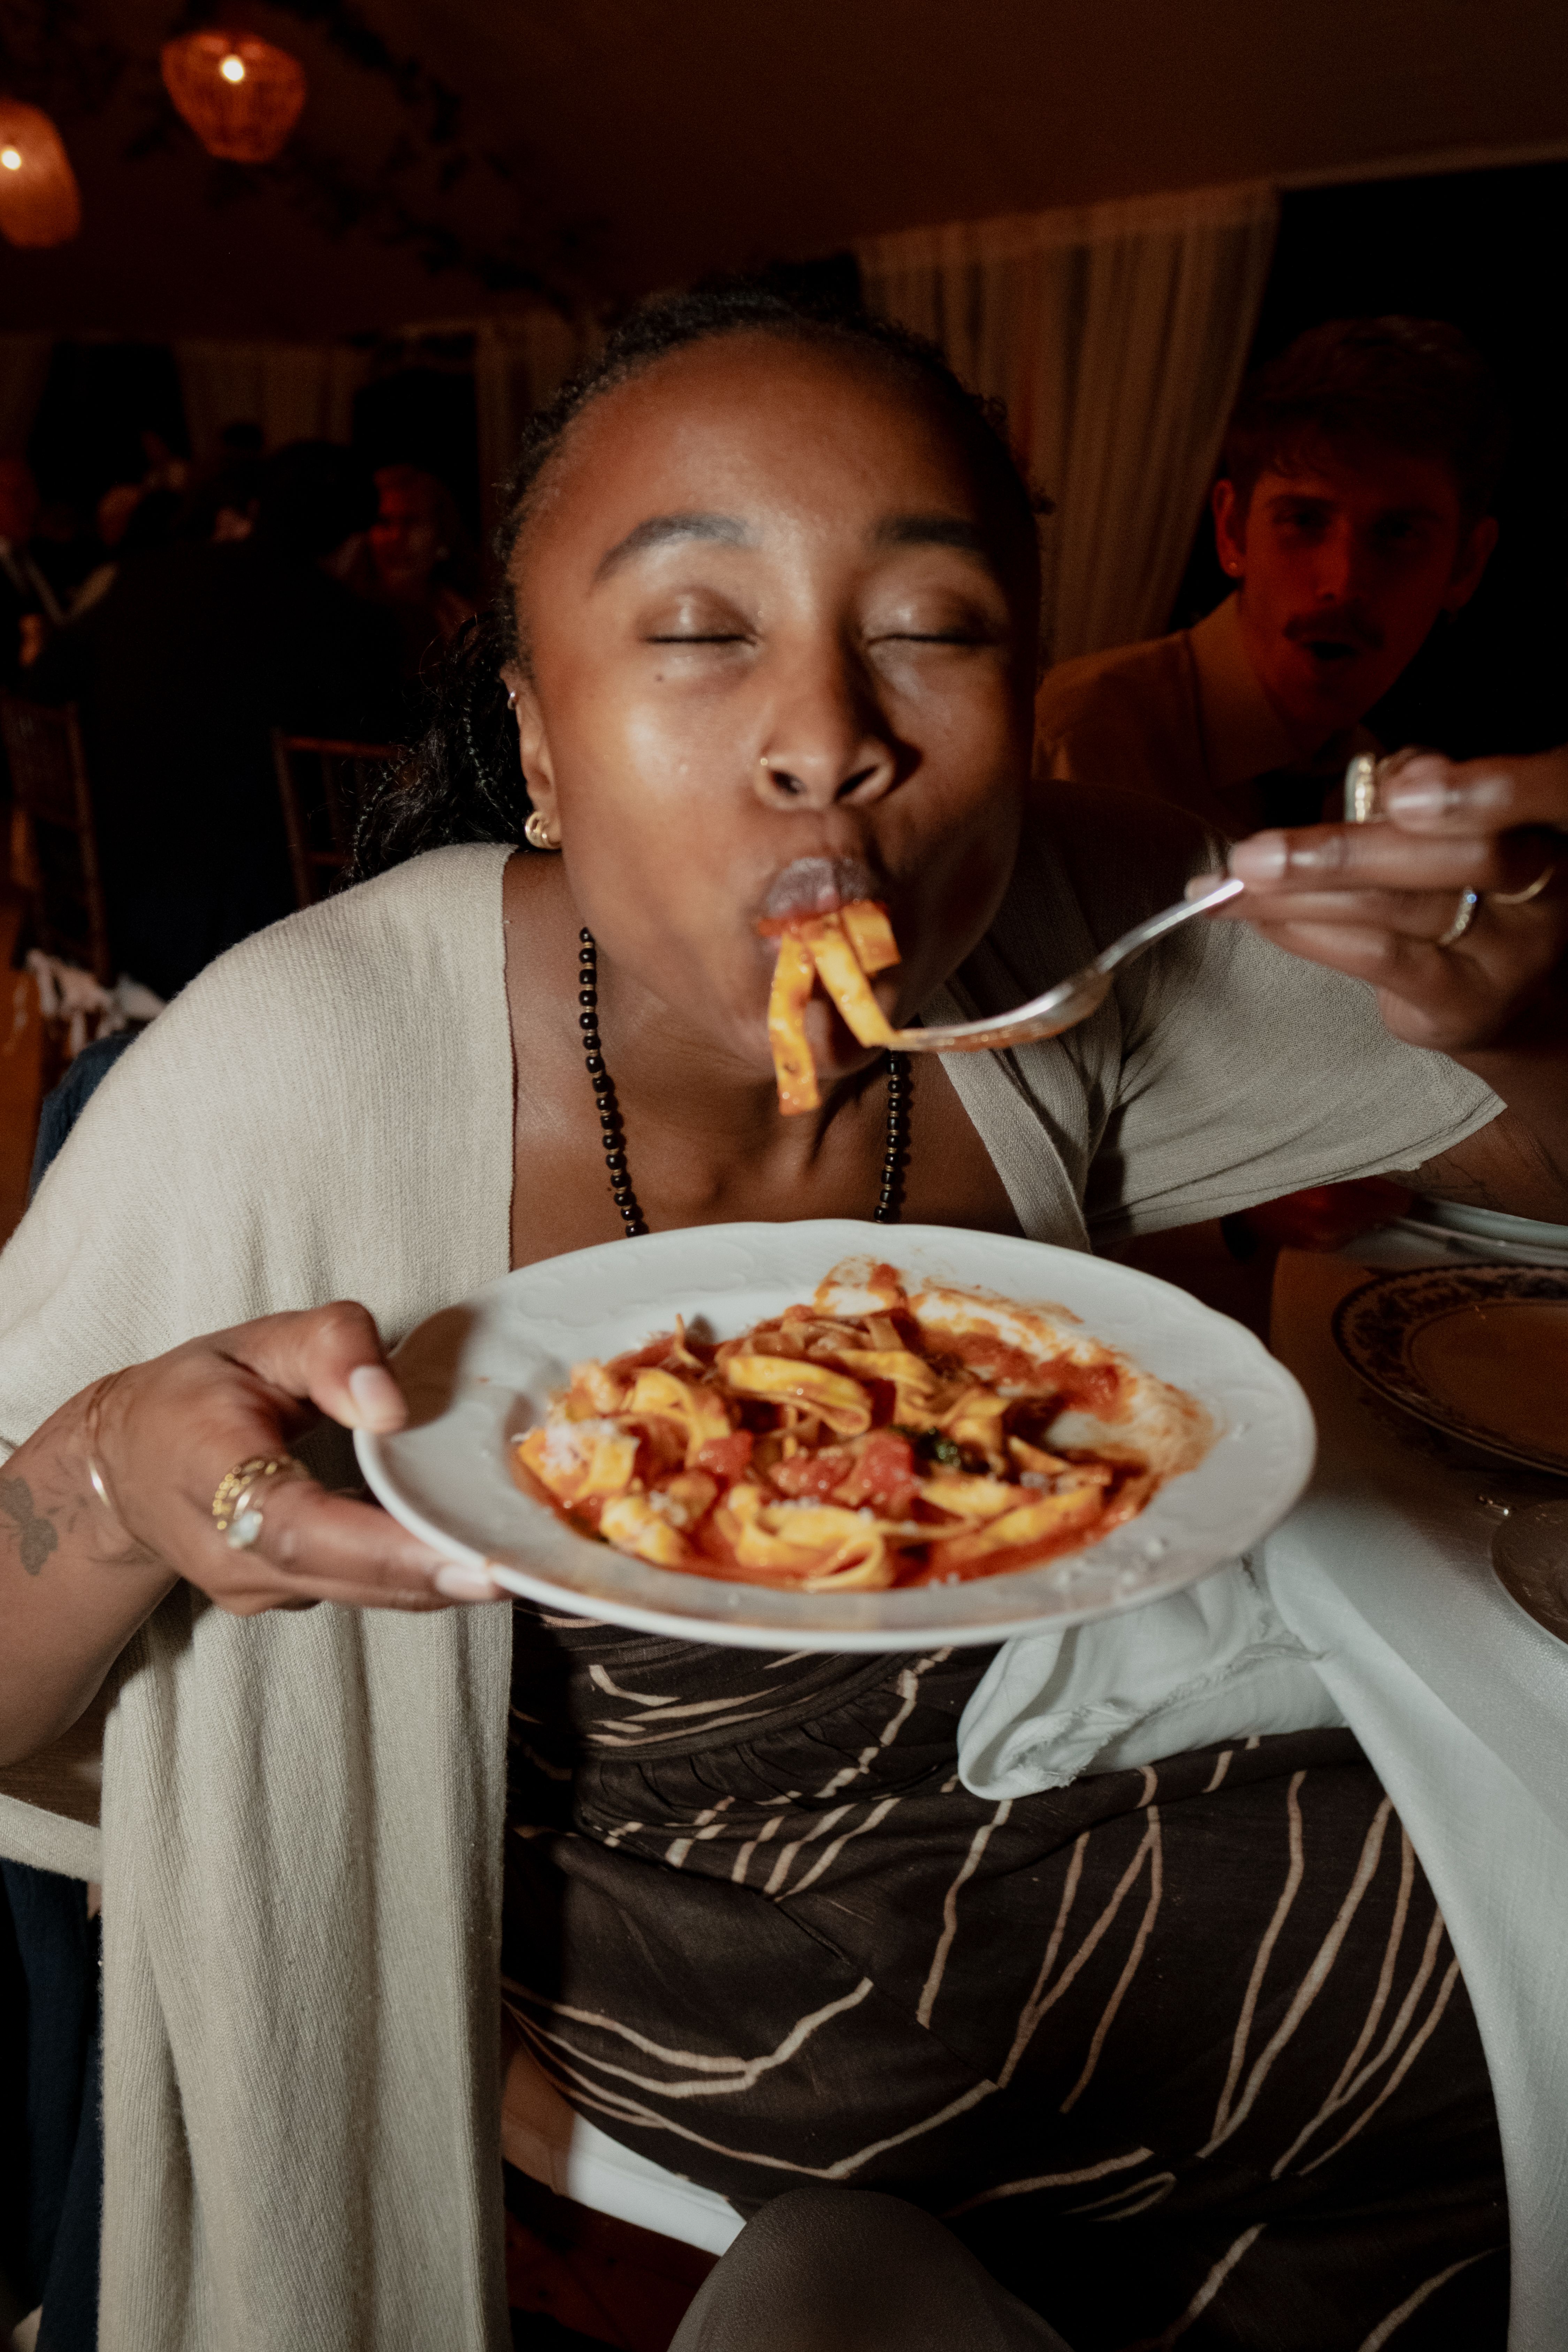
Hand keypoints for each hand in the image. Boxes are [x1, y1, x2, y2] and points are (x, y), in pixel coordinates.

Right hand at [93, 1301, 500, 1614]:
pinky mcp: (285, 1594)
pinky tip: (477, 1551)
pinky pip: (361, 1587)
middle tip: (520, 1569)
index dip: (383, 1551)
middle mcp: (230, 1552)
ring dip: (437, 1580)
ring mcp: (255, 1587)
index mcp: (207, 1473)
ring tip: (519, 1560)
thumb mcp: (258, 1338)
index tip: (466, 1561)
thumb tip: (391, 1404)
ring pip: (359, 1590)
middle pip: (341, 1575)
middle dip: (433, 1576)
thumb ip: (330, 1347)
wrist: (129, 1460)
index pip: (296, 1528)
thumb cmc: (200, 1389)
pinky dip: (418, 1573)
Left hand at [1199, 747, 1567, 1055]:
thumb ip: (1426, 792)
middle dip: (1341, 852)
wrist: (1520, 1002)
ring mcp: (1507, 956)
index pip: (1520, 804)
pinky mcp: (1465, 1004)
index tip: (1397, 787)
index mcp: (1546, 829)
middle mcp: (1543, 892)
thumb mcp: (1460, 833)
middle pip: (1450, 860)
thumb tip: (1385, 773)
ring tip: (1231, 885)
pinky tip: (1259, 918)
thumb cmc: (1472, 895)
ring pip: (1396, 913)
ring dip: (1299, 895)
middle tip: (1254, 854)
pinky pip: (1378, 960)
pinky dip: (1308, 934)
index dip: (1471, 790)